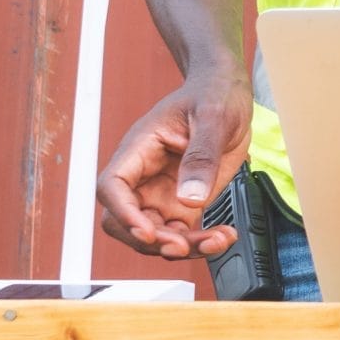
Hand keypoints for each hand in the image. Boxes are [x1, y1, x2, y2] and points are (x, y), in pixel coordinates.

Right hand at [96, 73, 252, 259]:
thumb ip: (201, 156)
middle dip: (151, 240)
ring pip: (155, 235)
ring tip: (217, 240)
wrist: (228, 92)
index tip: (147, 231)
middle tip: (183, 244)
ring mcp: (162, 193)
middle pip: (126, 221)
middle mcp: (144, 176)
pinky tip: (224, 236)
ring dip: (181, 247)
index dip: (123, 214)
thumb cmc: (212, 93)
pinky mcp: (183, 203)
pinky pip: (182, 233)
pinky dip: (200, 243)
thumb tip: (189, 199)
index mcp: (139, 149)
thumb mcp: (213, 117)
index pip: (111, 187)